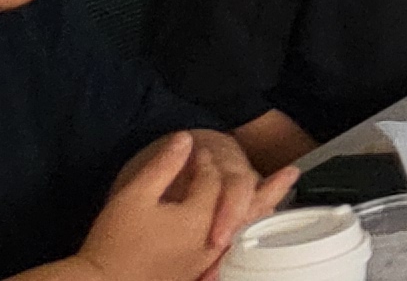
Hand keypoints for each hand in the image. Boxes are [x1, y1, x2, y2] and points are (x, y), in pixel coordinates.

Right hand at [80, 131, 287, 280]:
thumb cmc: (113, 240)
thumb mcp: (132, 195)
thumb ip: (162, 165)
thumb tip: (184, 139)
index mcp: (197, 216)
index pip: (212, 182)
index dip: (202, 164)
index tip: (193, 151)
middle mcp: (210, 238)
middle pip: (247, 207)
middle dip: (269, 188)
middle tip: (293, 172)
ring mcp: (205, 258)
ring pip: (243, 230)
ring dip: (263, 211)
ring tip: (280, 198)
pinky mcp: (196, 273)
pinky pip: (231, 251)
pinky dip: (244, 235)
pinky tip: (249, 230)